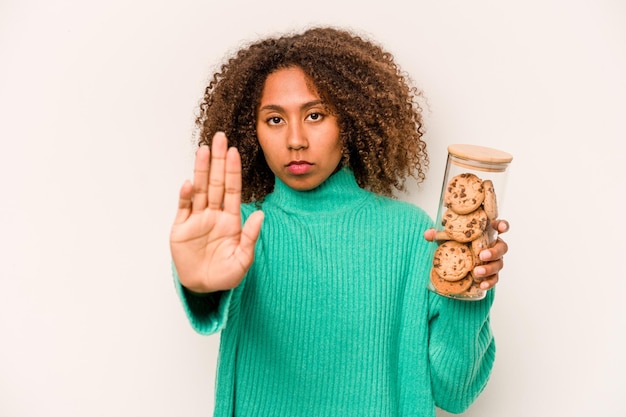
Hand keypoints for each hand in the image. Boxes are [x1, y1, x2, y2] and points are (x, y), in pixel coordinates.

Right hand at [169, 132, 263, 292]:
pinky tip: (189, 183)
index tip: (234, 152)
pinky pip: (183, 209)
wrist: (203, 287)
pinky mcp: (181, 228)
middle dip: (218, 161)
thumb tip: (260, 214)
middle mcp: (214, 214)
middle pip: (215, 182)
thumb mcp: (243, 259)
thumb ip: (250, 237)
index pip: (232, 190)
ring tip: (203, 150)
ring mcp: (197, 219)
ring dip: (201, 170)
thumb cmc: (225, 274)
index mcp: (231, 219)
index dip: (233, 171)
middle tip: (219, 138)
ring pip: (199, 190)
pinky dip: (185, 196)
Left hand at [424, 220, 509, 289]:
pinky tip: (481, 285)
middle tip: (482, 255)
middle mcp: (494, 247)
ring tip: (476, 272)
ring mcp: (494, 261)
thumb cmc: (457, 245)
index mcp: (487, 234)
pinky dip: (489, 282)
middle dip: (494, 252)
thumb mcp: (447, 239)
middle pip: (502, 248)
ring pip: (499, 264)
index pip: (499, 227)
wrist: (457, 264)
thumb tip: (427, 234)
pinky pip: (495, 279)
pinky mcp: (492, 274)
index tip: (501, 227)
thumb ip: (438, 235)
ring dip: (489, 269)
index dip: (503, 225)